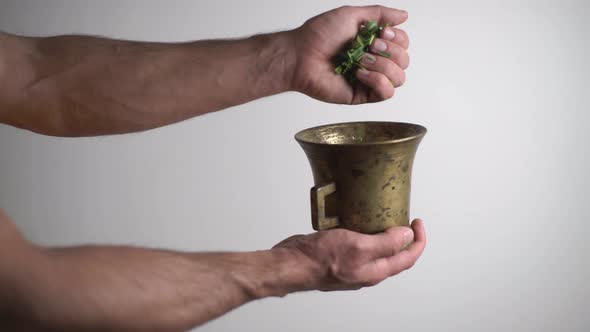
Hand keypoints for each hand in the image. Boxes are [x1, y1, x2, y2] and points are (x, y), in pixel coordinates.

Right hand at [273, 219, 425, 290]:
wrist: (292, 263)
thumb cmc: (320, 259)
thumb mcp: (359, 246)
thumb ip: (386, 243)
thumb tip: (407, 236)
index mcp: (375, 271)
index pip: (408, 258)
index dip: (418, 240)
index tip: (417, 222)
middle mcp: (366, 270)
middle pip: (395, 256)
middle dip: (405, 238)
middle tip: (407, 220)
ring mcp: (352, 263)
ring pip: (377, 250)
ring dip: (386, 234)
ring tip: (387, 217)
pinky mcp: (340, 255)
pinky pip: (359, 244)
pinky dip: (366, 232)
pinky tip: (359, 219)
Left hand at [288, 5, 409, 103]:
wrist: (301, 56)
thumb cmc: (319, 35)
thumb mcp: (351, 15)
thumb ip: (379, 14)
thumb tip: (404, 15)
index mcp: (373, 43)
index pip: (403, 44)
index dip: (398, 39)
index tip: (383, 33)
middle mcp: (374, 61)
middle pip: (404, 61)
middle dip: (391, 52)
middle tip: (370, 47)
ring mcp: (369, 79)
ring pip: (399, 78)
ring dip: (383, 65)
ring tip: (361, 60)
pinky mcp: (362, 95)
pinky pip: (386, 93)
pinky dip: (377, 81)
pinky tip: (360, 74)